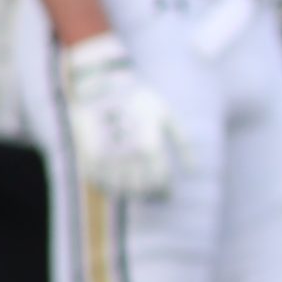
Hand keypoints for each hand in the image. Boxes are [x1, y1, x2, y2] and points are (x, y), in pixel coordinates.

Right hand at [58, 33, 187, 197]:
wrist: (101, 88)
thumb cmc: (139, 101)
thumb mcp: (167, 116)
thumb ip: (182, 144)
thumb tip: (193, 171)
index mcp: (149, 144)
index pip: (159, 180)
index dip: (164, 191)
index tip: (167, 193)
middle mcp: (127, 153)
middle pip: (141, 188)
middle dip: (150, 194)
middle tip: (153, 193)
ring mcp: (106, 157)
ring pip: (120, 189)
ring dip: (131, 193)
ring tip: (137, 189)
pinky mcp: (88, 156)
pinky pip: (100, 183)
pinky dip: (111, 187)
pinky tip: (118, 183)